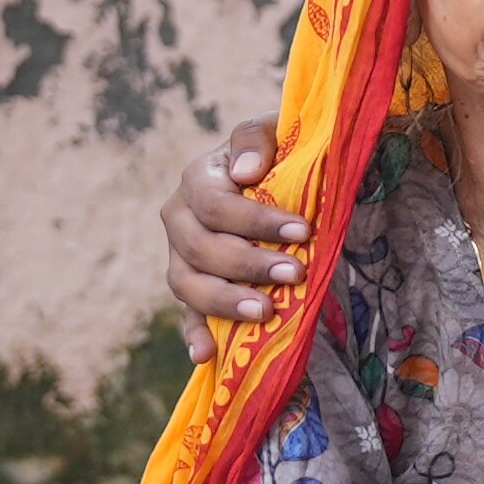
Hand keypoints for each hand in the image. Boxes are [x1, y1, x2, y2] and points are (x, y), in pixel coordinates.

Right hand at [166, 115, 306, 358]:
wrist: (278, 171)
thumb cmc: (280, 151)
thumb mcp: (274, 128)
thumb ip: (256, 137)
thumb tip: (242, 172)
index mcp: (199, 178)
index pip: (216, 205)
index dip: (256, 221)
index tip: (302, 232)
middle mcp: (180, 218)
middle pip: (201, 249)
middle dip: (248, 265)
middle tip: (296, 275)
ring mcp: (182, 255)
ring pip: (188, 284)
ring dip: (225, 302)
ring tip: (267, 312)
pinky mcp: (193, 285)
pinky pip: (187, 313)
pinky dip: (194, 334)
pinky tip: (206, 355)